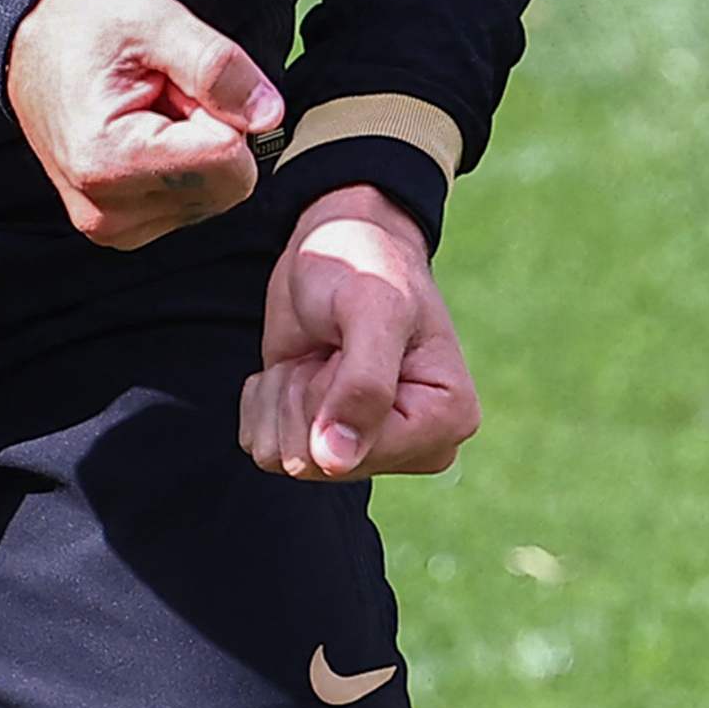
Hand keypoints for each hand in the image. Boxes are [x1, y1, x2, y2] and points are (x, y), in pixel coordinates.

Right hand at [3, 0, 281, 246]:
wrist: (28, 43)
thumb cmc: (87, 25)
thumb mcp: (156, 21)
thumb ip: (218, 68)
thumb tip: (270, 117)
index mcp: (109, 160)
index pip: (230, 161)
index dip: (223, 111)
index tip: (177, 83)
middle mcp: (106, 210)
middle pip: (227, 185)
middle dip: (212, 131)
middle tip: (163, 94)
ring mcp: (111, 227)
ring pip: (214, 196)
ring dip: (197, 148)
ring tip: (149, 109)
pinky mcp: (120, 229)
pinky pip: (192, 203)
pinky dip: (183, 166)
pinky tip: (145, 133)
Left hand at [247, 189, 477, 478]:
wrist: (337, 243)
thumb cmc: (368, 264)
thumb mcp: (373, 310)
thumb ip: (363, 385)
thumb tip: (336, 463)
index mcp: (448, 418)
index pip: (358, 454)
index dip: (332, 395)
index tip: (354, 346)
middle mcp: (414, 444)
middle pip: (316, 464)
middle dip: (304, 395)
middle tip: (334, 346)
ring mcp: (366, 448)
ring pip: (281, 457)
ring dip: (283, 394)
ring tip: (321, 352)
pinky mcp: (321, 442)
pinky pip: (260, 446)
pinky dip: (265, 399)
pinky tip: (301, 363)